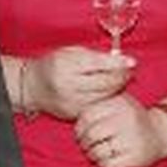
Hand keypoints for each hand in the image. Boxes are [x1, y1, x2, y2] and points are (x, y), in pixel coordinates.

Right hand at [14, 46, 133, 118]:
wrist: (34, 86)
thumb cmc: (55, 64)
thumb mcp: (72, 52)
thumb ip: (95, 56)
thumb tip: (121, 59)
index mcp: (67, 65)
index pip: (99, 64)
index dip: (118, 63)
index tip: (132, 61)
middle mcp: (68, 85)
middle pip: (105, 82)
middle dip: (121, 76)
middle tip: (130, 70)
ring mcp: (71, 102)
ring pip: (104, 96)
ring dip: (117, 87)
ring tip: (122, 78)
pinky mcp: (74, 114)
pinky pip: (98, 106)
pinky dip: (107, 98)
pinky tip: (110, 90)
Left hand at [74, 94, 166, 166]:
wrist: (161, 132)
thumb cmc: (133, 119)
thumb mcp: (119, 104)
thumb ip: (99, 106)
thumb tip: (76, 122)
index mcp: (120, 104)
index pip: (88, 115)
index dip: (79, 128)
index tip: (80, 133)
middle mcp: (126, 120)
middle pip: (91, 134)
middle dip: (84, 143)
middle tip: (86, 145)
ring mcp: (132, 139)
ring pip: (98, 151)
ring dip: (92, 155)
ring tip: (95, 153)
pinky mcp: (135, 157)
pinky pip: (108, 164)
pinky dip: (101, 164)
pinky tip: (105, 160)